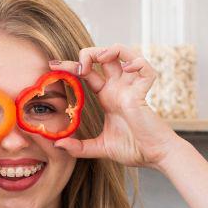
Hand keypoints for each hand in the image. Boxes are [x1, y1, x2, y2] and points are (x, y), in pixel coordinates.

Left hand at [51, 44, 183, 168]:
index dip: (72, 66)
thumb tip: (57, 145)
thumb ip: (78, 147)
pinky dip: (138, 63)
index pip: (88, 73)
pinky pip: (146, 69)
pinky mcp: (144, 93)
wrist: (154, 157)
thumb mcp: (99, 147)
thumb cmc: (133, 149)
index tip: (53, 65)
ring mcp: (132, 88)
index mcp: (107, 96)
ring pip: (125, 54)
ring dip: (111, 50)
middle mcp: (119, 88)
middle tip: (79, 66)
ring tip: (100, 59)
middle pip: (105, 57)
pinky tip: (127, 69)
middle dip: (89, 53)